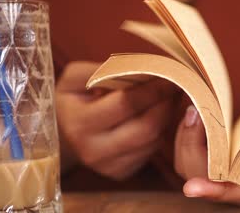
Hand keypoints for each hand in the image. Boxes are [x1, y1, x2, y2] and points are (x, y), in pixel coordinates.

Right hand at [56, 61, 178, 179]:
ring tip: (172, 95)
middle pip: (146, 126)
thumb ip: (100, 70)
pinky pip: (150, 151)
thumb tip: (137, 67)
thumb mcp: (74, 78)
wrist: (62, 133)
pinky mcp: (120, 172)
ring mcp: (108, 166)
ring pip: (152, 140)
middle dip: (166, 102)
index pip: (126, 104)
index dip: (152, 88)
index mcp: (80, 123)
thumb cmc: (72, 100)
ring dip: (168, 116)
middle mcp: (94, 150)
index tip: (168, 72)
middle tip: (178, 83)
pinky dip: (161, 130)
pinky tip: (161, 113)